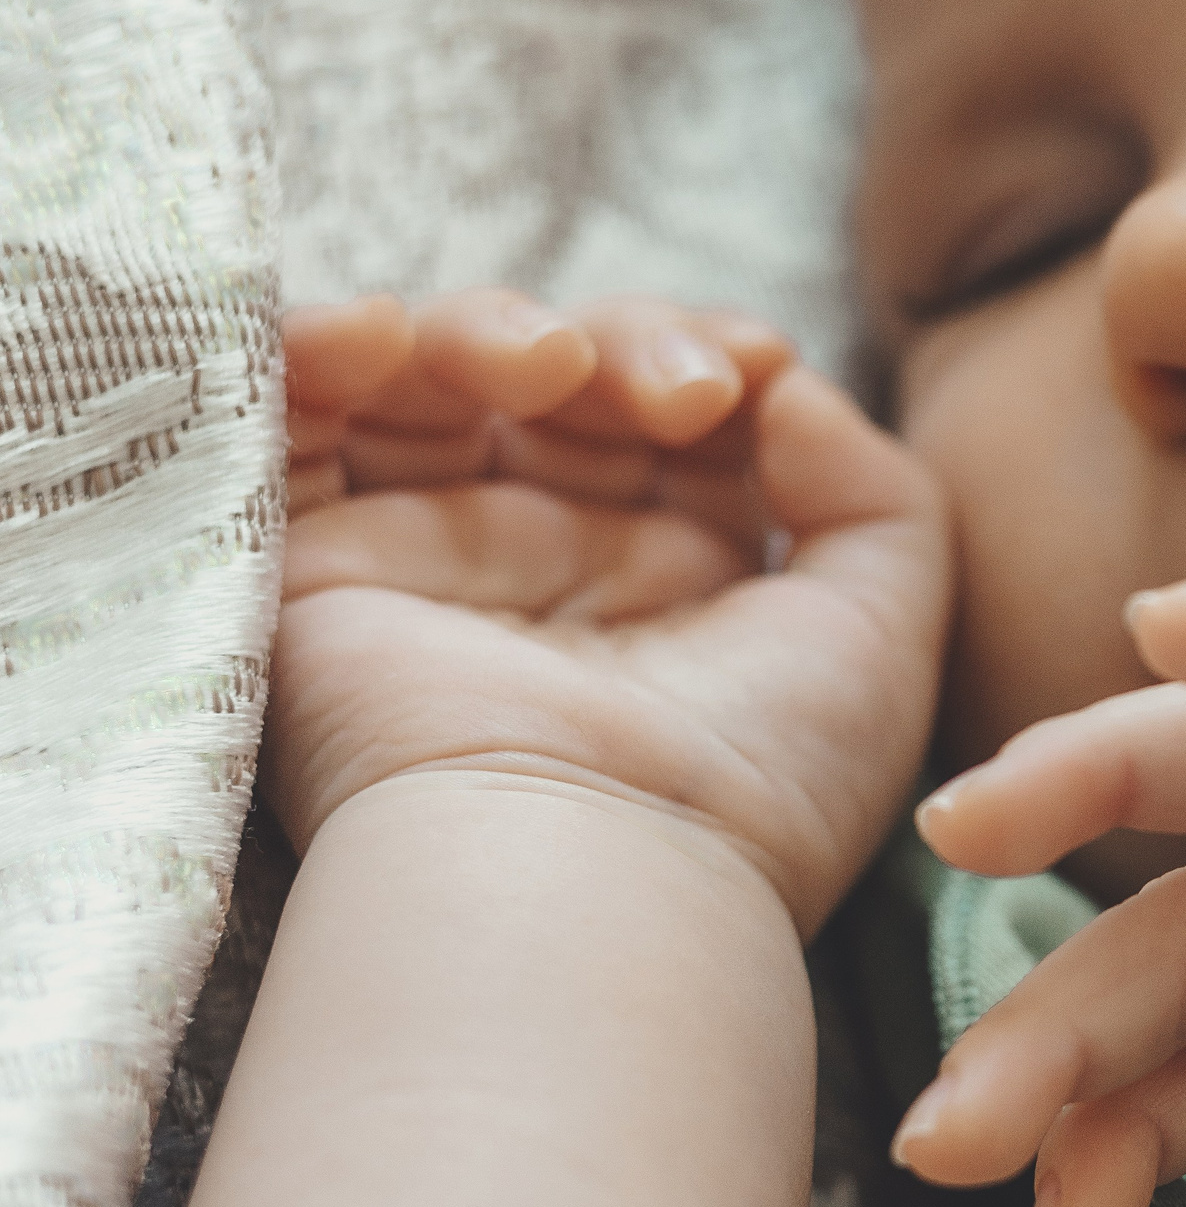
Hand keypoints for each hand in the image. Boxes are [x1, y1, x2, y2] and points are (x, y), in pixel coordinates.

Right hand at [270, 289, 947, 935]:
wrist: (597, 878)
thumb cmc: (756, 782)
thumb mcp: (879, 631)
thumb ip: (876, 492)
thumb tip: (788, 386)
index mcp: (678, 581)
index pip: (675, 408)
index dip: (707, 354)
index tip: (748, 371)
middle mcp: (553, 566)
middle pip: (564, 374)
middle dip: (624, 340)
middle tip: (674, 397)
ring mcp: (432, 562)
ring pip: (433, 378)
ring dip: (488, 328)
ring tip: (543, 366)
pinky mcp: (314, 575)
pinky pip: (283, 432)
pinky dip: (319, 353)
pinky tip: (381, 342)